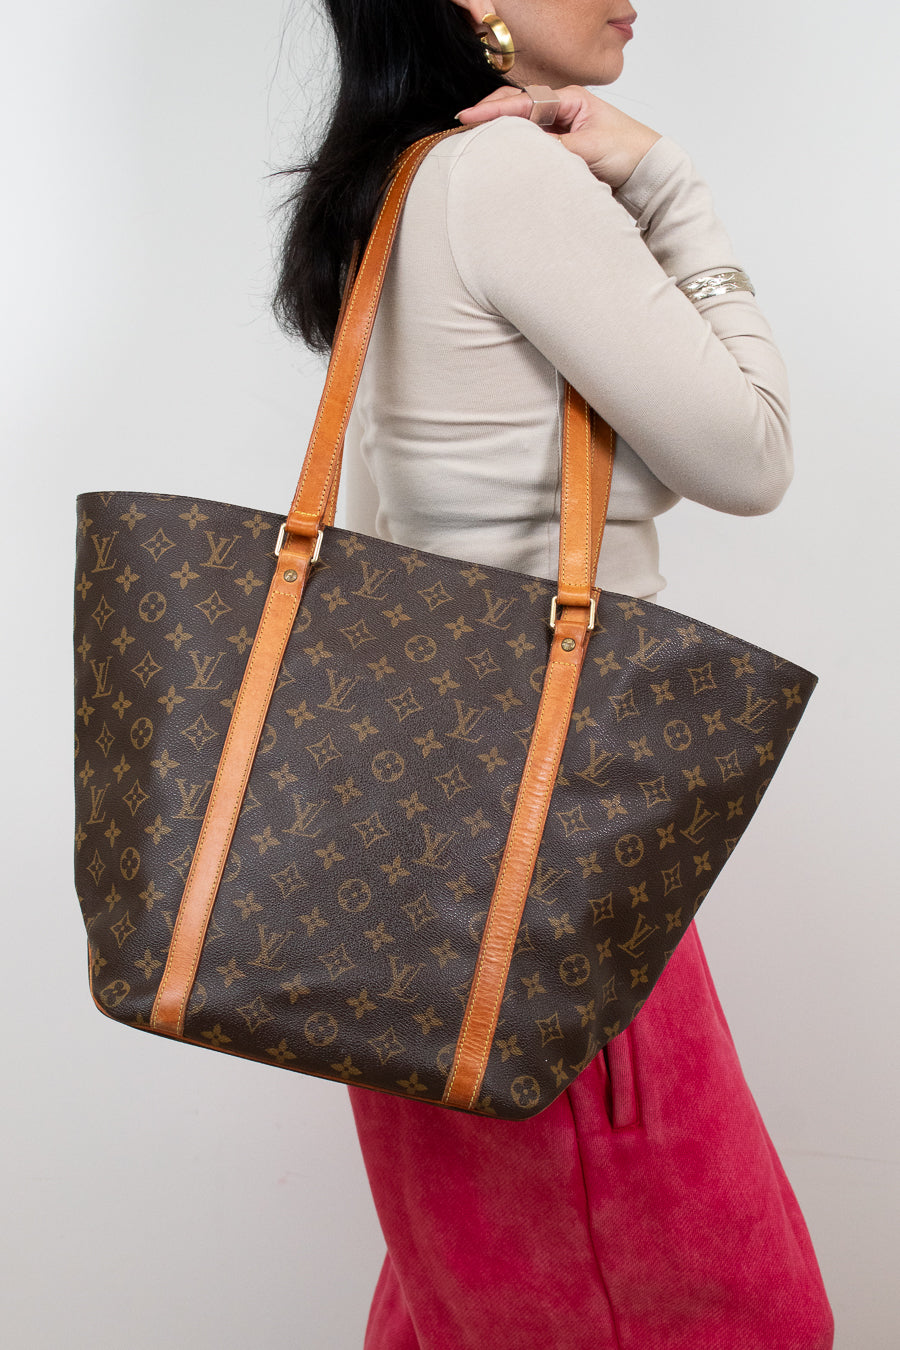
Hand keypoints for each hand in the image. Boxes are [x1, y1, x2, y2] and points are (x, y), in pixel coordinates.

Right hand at [455, 85, 661, 190]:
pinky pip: (533, 149)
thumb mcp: (588, 149)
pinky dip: (517, 153)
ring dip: (502, 137)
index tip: (468, 117)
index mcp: (569, 100)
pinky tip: (502, 158)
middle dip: (491, 118)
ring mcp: (560, 131)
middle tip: (463, 128)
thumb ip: (554, 148)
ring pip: (523, 131)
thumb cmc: (628, 152)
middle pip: (518, 111)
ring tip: (476, 144)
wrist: (648, 173)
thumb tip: (522, 150)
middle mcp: (562, 112)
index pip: (523, 101)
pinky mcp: (561, 151)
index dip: (493, 110)